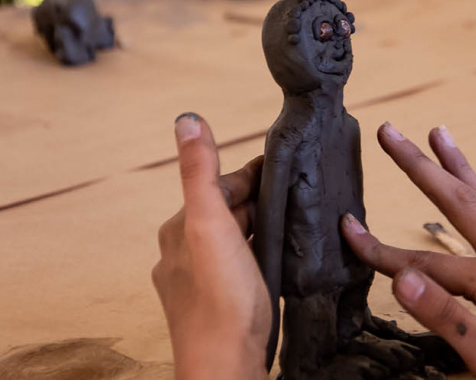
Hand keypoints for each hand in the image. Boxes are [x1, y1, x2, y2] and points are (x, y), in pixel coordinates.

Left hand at [152, 113, 269, 379]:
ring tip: (294, 222)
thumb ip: (199, 172)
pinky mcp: (219, 306)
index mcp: (178, 230)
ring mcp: (199, 283)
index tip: (282, 164)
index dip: (251, 175)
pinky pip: (240, 268)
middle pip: (225, 213)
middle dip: (257, 201)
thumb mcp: (210, 224)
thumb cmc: (221, 300)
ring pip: (233, 241)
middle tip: (297, 192)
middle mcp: (181, 254)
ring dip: (259, 229)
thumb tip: (187, 120)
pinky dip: (259, 256)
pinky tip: (278, 260)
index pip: (217, 187)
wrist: (226, 368)